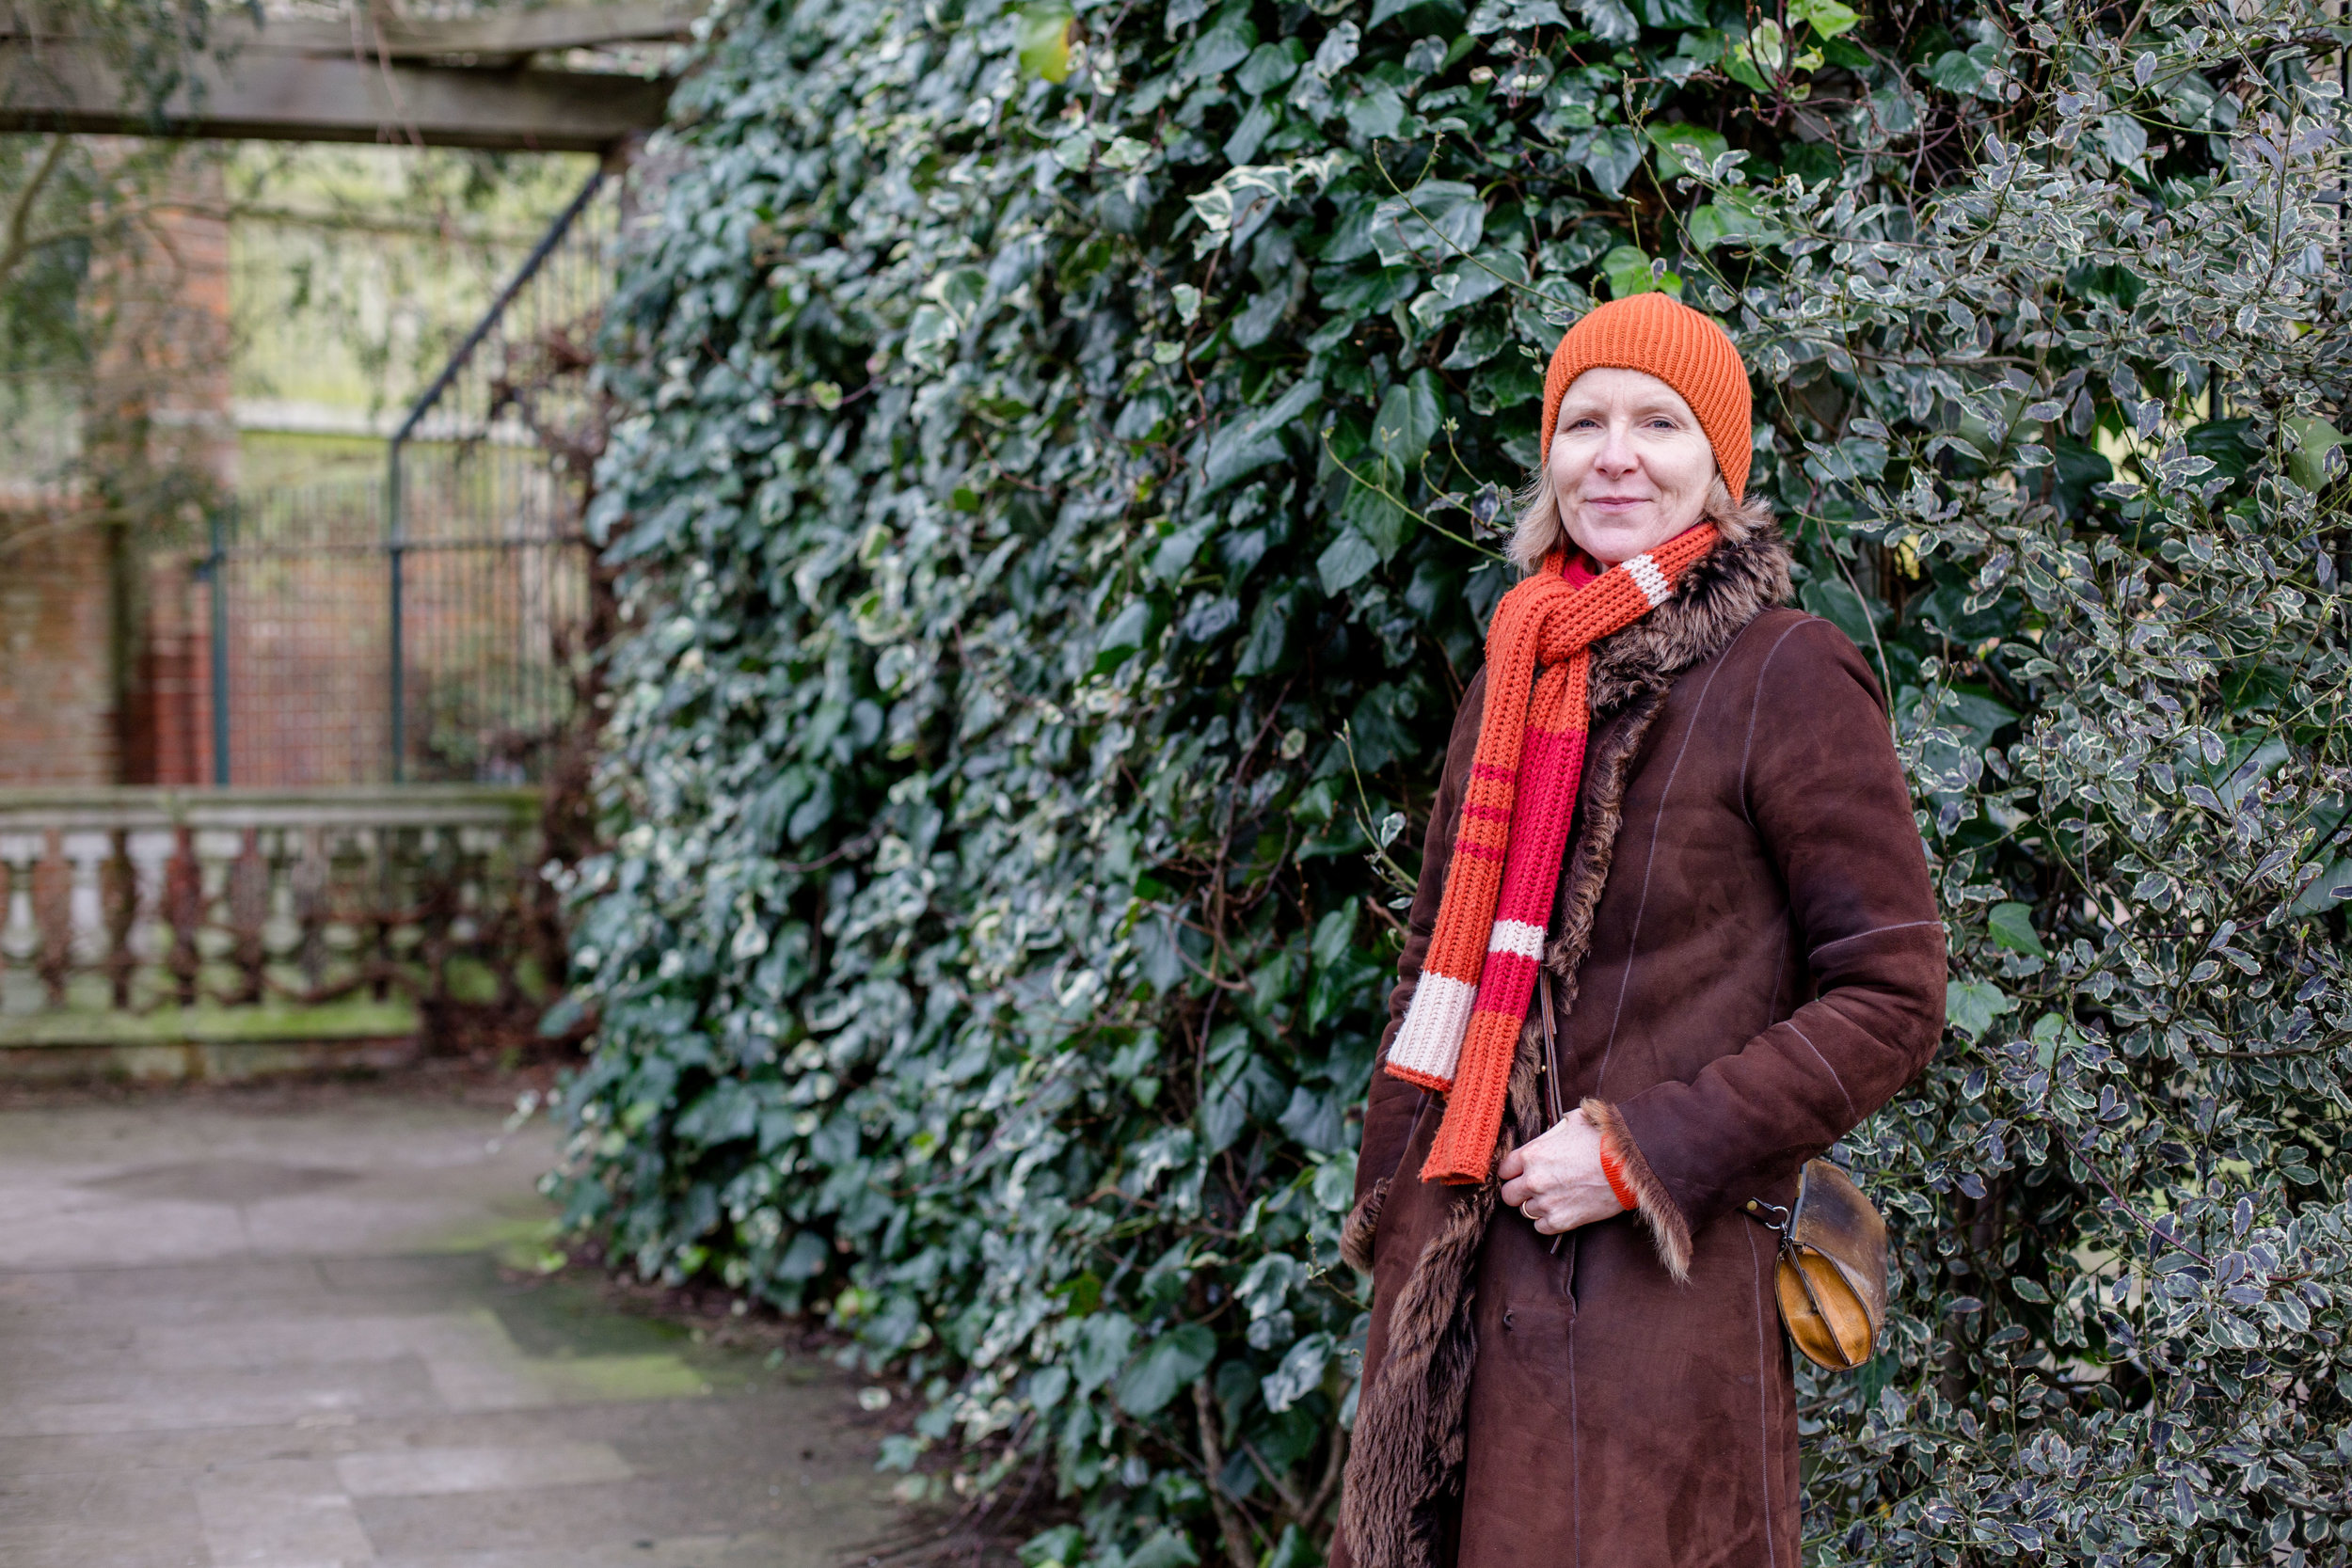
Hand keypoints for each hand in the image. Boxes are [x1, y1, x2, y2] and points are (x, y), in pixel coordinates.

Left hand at [1496, 1108, 1623, 1235]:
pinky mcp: (1562, 1221)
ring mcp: (1546, 1203)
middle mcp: (1533, 1180)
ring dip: (1536, 1206)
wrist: (1630, 1165)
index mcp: (1532, 1154)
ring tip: (1555, 1197)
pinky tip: (1561, 1210)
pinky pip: (1541, 1228)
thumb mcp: (1574, 1121)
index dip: (1512, 1171)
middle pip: (1508, 1195)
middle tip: (1534, 1188)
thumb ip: (1553, 1130)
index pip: (1503, 1169)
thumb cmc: (1604, 1139)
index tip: (1521, 1173)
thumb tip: (1552, 1131)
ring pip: (1525, 1212)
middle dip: (1518, 1191)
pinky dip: (1548, 1221)